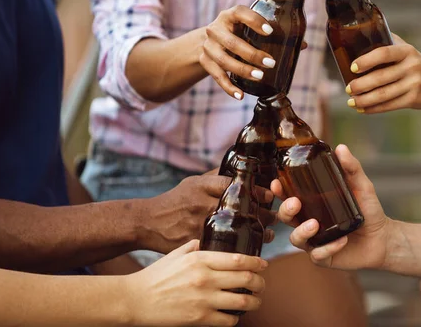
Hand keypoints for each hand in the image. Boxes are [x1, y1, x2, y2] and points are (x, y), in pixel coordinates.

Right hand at [125, 240, 267, 325]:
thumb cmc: (154, 277)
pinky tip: (235, 315)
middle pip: (245, 279)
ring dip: (254, 301)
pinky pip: (228, 320)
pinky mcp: (200, 318)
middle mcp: (205, 278)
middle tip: (261, 284)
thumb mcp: (175, 255)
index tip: (263, 264)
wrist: (135, 300)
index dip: (256, 263)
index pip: (238, 259)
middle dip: (259, 282)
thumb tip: (203, 242)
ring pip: (242, 301)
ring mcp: (204, 299)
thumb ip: (192, 247)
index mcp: (200, 259)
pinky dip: (236, 318)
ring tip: (255, 301)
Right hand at [138, 175, 273, 252]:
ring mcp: (199, 225)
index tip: (269, 196)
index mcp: (201, 187)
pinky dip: (239, 249)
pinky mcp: (197, 243)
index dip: (256, 191)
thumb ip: (214, 177)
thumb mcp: (191, 182)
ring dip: (255, 233)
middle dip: (262, 214)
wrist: (147, 223)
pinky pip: (223, 247)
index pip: (236, 186)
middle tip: (273, 217)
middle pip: (241, 209)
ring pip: (235, 230)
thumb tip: (240, 171)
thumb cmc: (173, 201)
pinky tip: (251, 249)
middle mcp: (201, 205)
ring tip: (267, 234)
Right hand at [200, 5, 307, 99]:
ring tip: (259, 77)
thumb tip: (302, 45)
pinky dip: (229, 87)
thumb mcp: (247, 29)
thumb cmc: (236, 34)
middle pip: (232, 42)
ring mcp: (208, 47)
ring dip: (243, 70)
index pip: (240, 13)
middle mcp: (215, 29)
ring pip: (224, 60)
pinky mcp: (205, 62)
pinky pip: (217, 77)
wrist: (204, 43)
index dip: (254, 20)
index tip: (270, 31)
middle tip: (271, 63)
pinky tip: (240, 95)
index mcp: (229, 16)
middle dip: (252, 54)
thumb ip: (271, 35)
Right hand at [273, 144, 389, 269]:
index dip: (279, 191)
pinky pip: (317, 255)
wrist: (384, 237)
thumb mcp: (361, 186)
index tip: (277, 183)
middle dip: (286, 210)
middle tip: (295, 203)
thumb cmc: (369, 211)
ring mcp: (315, 241)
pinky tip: (340, 241)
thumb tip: (341, 148)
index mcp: (312, 204)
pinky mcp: (324, 257)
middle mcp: (309, 222)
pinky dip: (327, 248)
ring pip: (296, 239)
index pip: (289, 196)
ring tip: (315, 224)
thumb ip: (351, 168)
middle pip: (285, 218)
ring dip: (302, 231)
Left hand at [346, 34, 420, 113]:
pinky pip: (389, 105)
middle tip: (348, 88)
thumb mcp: (406, 49)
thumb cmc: (416, 63)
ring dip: (363, 100)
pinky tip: (362, 109)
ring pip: (383, 95)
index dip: (366, 61)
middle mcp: (412, 67)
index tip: (352, 67)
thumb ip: (387, 42)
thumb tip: (357, 34)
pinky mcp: (414, 100)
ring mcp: (414, 84)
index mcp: (407, 51)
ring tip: (350, 101)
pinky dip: (373, 108)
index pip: (384, 53)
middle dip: (360, 85)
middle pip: (380, 78)